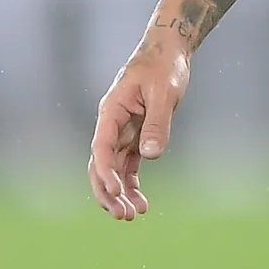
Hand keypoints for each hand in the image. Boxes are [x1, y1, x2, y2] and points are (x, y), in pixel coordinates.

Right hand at [88, 30, 191, 220]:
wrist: (169, 53)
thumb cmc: (164, 67)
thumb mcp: (164, 92)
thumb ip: (157, 123)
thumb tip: (150, 154)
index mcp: (111, 111)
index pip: (101, 146)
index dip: (105, 171)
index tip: (115, 191)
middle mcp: (112, 124)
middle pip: (100, 164)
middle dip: (108, 192)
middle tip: (124, 215)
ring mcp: (122, 132)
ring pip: (114, 170)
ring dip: (120, 193)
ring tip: (133, 215)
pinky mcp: (135, 137)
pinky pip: (128, 166)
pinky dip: (132, 184)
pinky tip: (141, 202)